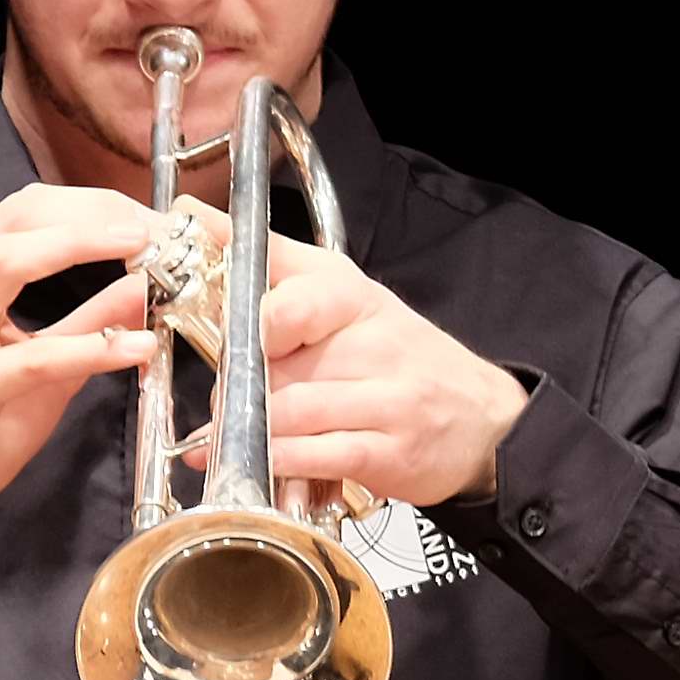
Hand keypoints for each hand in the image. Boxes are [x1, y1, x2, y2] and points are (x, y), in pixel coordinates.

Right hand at [0, 184, 165, 536]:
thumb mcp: (40, 366)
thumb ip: (84, 322)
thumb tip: (139, 286)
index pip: (24, 214)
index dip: (89, 206)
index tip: (146, 217)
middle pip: (15, 220)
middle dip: (89, 213)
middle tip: (152, 225)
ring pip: (4, 263)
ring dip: (77, 246)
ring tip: (140, 250)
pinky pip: (28, 360)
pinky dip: (88, 348)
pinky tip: (135, 347)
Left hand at [208, 238, 530, 505]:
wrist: (485, 417)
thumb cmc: (401, 354)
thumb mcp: (344, 292)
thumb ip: (270, 260)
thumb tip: (195, 215)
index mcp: (353, 295)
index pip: (289, 297)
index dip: (244, 319)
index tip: (219, 332)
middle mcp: (373, 342)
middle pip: (275, 362)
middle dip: (233, 385)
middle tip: (220, 400)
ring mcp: (386, 398)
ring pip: (289, 410)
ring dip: (246, 429)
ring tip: (227, 435)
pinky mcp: (389, 452)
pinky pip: (316, 455)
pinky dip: (278, 462)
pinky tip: (261, 464)